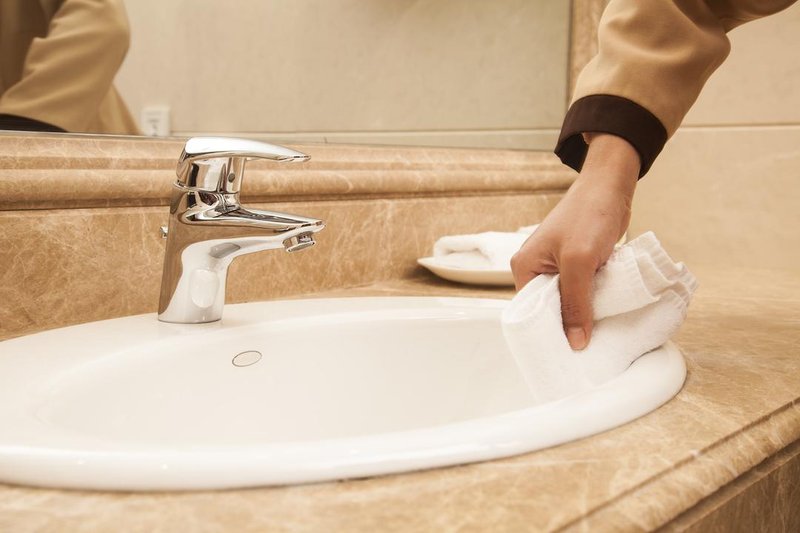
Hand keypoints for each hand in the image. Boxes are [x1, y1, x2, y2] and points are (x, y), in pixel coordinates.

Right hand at [510, 134, 640, 349]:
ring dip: (584, 315)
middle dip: (568, 327)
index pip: (531, 313)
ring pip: (569, 303)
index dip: (549, 333)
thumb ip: (575, 303)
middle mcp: (537, 269)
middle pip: (550, 310)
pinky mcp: (578, 266)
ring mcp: (558, 268)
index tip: (567, 355)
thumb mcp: (579, 262)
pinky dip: (593, 303)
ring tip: (598, 338)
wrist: (611, 187)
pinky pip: (582, 293)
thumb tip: (576, 343)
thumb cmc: (589, 216)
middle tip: (586, 352)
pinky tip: (605, 316)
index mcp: (524, 268)